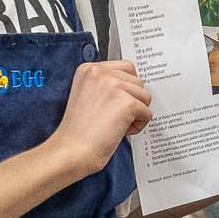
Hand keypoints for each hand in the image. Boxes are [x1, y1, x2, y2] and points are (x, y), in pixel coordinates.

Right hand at [47, 59, 151, 178]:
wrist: (71, 150)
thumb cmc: (78, 131)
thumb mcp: (86, 94)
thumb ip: (106, 84)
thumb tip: (131, 85)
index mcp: (89, 69)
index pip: (126, 67)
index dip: (127, 88)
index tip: (117, 102)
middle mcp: (100, 73)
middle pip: (138, 81)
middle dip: (132, 101)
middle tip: (113, 117)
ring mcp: (114, 86)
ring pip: (145, 96)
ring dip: (136, 114)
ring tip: (115, 124)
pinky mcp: (126, 102)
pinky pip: (147, 113)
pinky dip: (138, 125)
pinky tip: (119, 131)